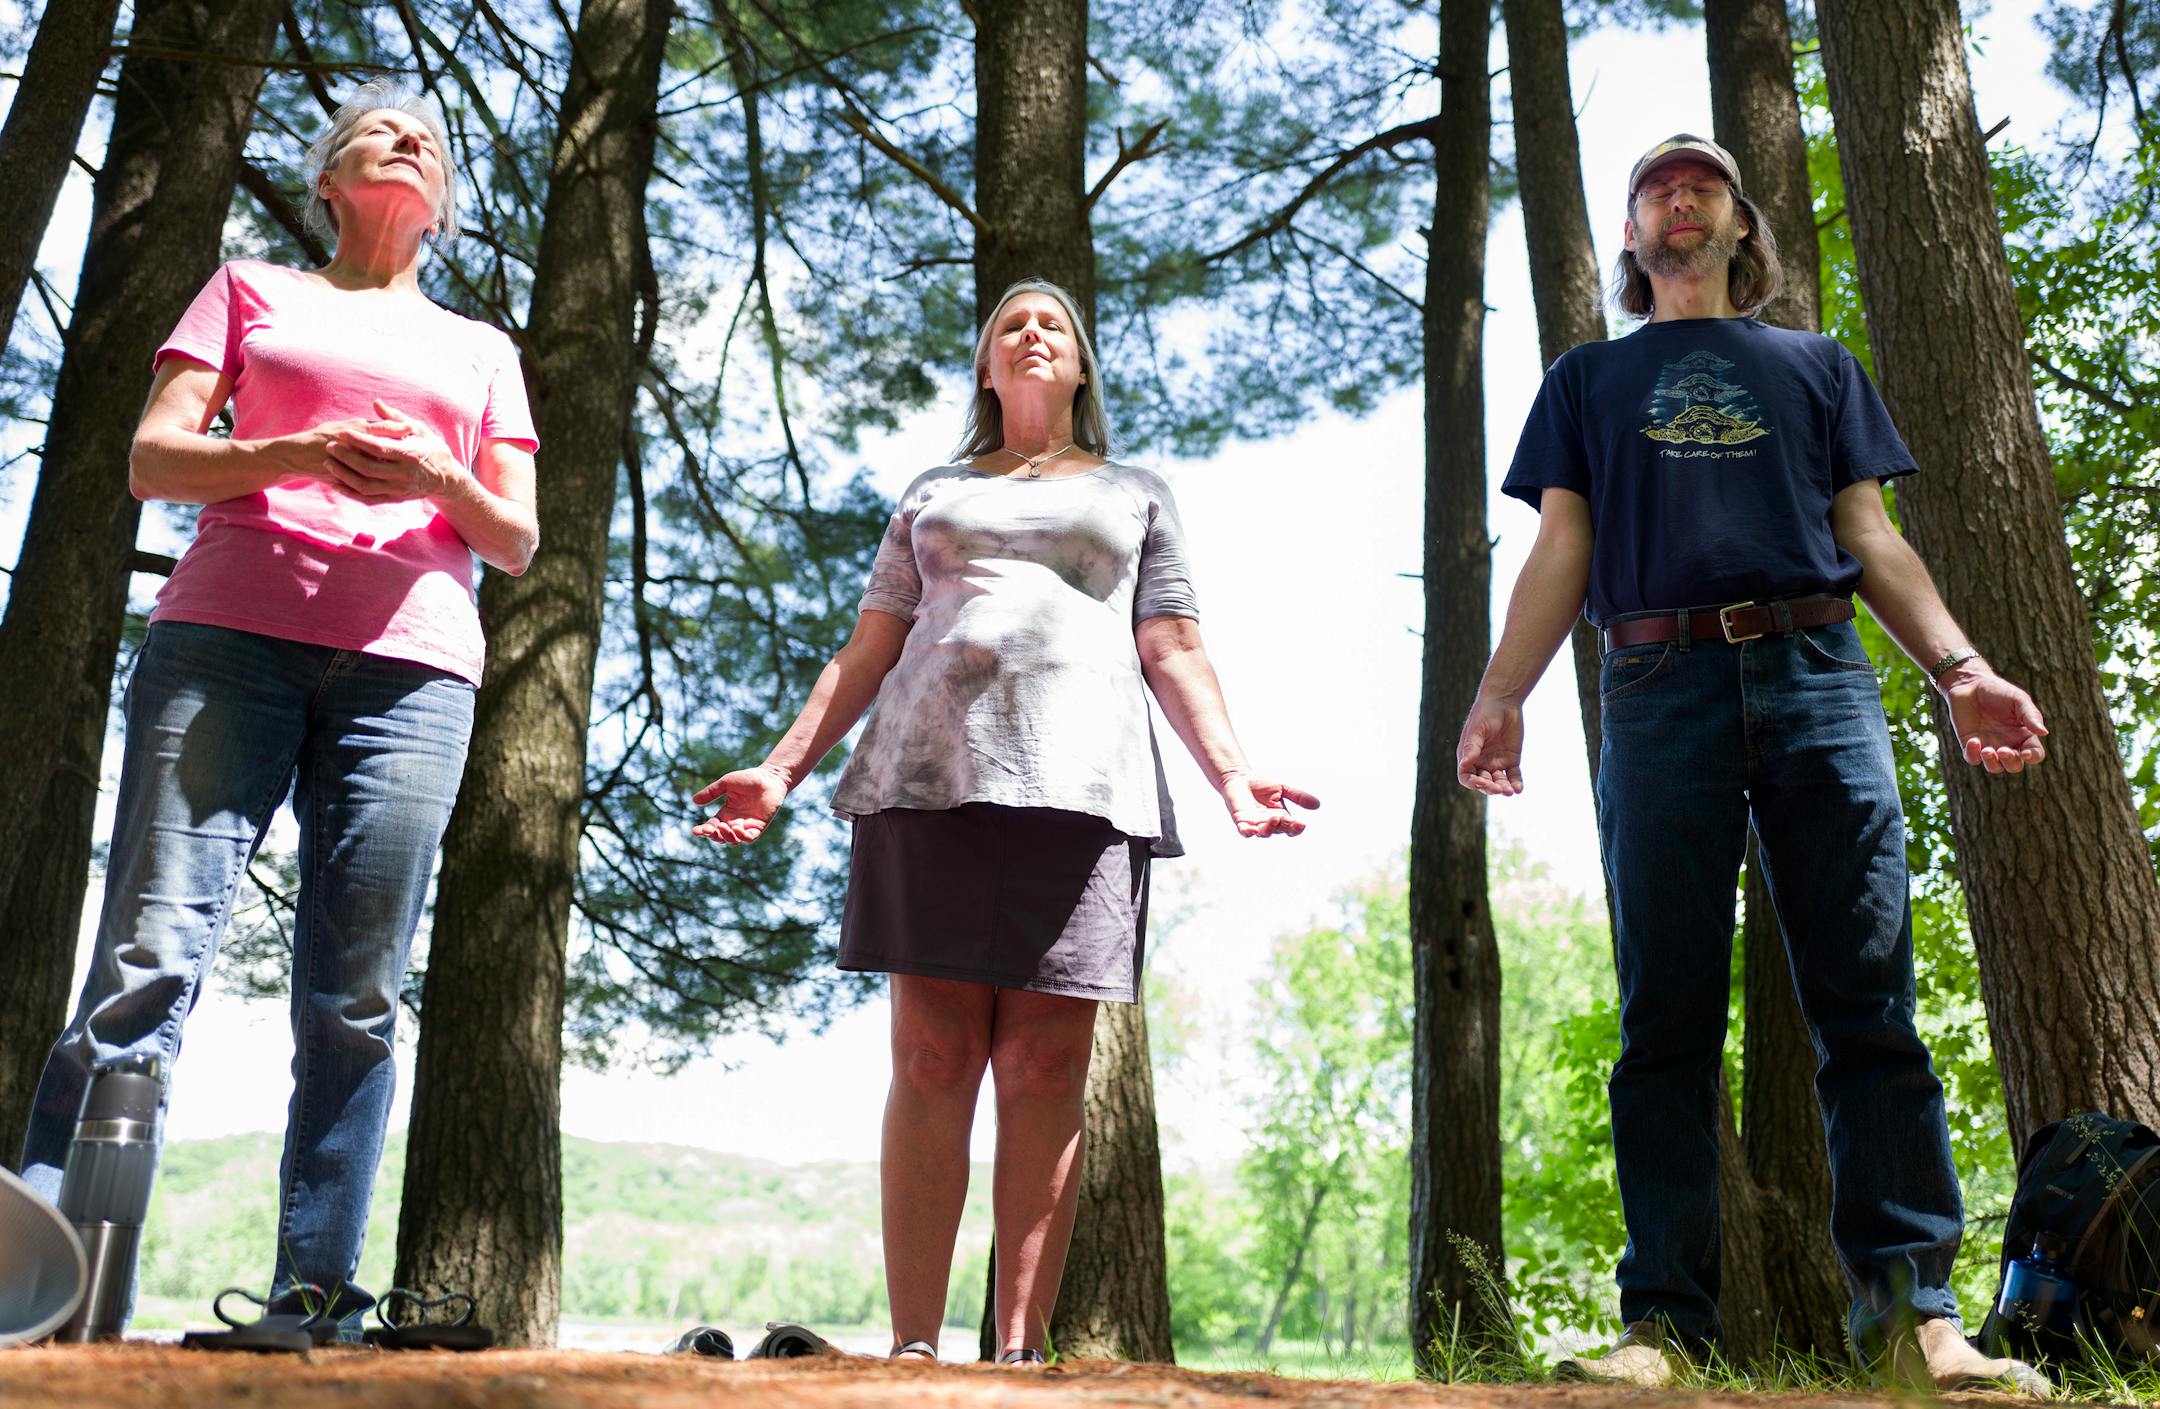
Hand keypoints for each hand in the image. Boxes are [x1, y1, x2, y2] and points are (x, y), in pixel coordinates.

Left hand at [320, 398, 462, 502]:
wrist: (447, 479)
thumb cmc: (432, 449)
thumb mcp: (419, 430)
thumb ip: (395, 418)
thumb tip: (376, 402)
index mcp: (410, 455)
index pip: (379, 448)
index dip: (358, 441)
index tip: (342, 432)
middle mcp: (404, 474)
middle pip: (368, 468)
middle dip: (345, 457)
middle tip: (329, 446)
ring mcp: (398, 489)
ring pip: (365, 486)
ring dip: (343, 475)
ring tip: (328, 462)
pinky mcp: (394, 499)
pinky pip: (368, 499)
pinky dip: (350, 493)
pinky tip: (336, 484)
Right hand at [691, 764, 789, 843]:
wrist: (769, 777)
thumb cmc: (748, 778)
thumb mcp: (726, 784)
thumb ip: (711, 792)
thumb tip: (693, 800)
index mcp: (726, 813)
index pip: (712, 826)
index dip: (703, 831)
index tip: (695, 831)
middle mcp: (735, 822)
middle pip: (721, 836)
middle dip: (714, 836)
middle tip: (710, 829)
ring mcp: (748, 825)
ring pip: (734, 840)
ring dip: (727, 837)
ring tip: (724, 827)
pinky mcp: (760, 826)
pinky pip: (750, 838)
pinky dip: (743, 837)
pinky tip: (738, 829)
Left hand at [1221, 774, 1317, 836]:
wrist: (1239, 777)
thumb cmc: (1261, 783)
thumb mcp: (1283, 788)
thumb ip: (1298, 796)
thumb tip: (1317, 805)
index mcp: (1281, 816)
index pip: (1291, 828)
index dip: (1296, 828)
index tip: (1302, 824)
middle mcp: (1269, 823)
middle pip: (1280, 831)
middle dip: (1284, 826)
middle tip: (1286, 818)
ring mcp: (1255, 823)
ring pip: (1264, 832)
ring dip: (1269, 829)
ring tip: (1273, 819)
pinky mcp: (1241, 821)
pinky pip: (1245, 831)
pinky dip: (1248, 832)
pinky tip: (1252, 830)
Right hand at [1457, 694, 1523, 794]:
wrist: (1504, 702)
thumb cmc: (1485, 713)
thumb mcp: (1477, 730)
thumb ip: (1471, 748)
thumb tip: (1464, 766)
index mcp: (1468, 756)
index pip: (1467, 777)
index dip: (1473, 783)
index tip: (1482, 783)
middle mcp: (1481, 762)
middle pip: (1483, 782)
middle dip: (1490, 788)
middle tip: (1498, 788)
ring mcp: (1497, 762)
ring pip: (1499, 781)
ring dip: (1503, 788)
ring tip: (1510, 791)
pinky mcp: (1512, 760)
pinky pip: (1514, 775)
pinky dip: (1516, 783)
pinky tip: (1519, 789)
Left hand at [1940, 663, 2046, 773]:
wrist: (1969, 684)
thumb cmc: (1998, 691)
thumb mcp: (2018, 700)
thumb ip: (2030, 716)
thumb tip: (2044, 733)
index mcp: (2024, 735)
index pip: (2034, 754)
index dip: (2033, 757)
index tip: (2026, 753)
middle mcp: (2008, 743)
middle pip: (2014, 766)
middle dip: (2011, 762)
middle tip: (2003, 750)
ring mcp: (1988, 745)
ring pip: (1995, 767)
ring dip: (1992, 763)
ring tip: (1988, 750)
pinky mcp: (1969, 744)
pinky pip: (1973, 759)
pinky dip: (1973, 755)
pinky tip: (1974, 741)